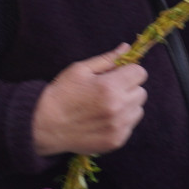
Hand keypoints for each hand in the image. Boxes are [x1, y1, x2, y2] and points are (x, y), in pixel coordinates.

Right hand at [32, 43, 147, 156]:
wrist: (46, 125)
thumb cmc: (62, 93)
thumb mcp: (80, 69)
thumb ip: (106, 59)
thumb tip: (126, 48)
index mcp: (109, 86)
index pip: (140, 73)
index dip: (129, 71)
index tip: (117, 74)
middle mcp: (118, 108)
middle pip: (142, 92)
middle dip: (128, 87)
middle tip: (109, 89)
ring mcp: (119, 126)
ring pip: (138, 110)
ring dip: (127, 105)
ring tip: (106, 105)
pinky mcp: (117, 140)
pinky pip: (130, 126)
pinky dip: (121, 121)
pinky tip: (103, 118)